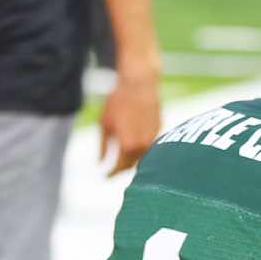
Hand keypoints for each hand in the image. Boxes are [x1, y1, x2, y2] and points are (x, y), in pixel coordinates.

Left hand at [99, 52, 161, 175]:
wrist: (139, 83)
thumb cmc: (119, 101)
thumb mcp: (105, 124)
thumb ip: (104, 147)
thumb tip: (100, 163)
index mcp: (128, 146)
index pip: (119, 168)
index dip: (111, 174)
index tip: (105, 176)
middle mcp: (143, 146)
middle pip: (132, 164)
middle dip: (122, 167)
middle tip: (113, 167)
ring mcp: (154, 138)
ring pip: (143, 155)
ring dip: (133, 157)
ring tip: (123, 155)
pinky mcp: (160, 129)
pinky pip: (149, 144)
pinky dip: (141, 146)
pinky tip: (134, 139)